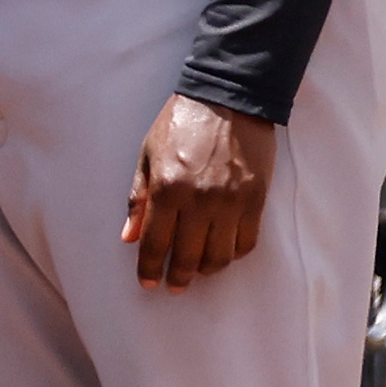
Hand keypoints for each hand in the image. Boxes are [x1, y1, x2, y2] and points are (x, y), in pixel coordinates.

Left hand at [122, 93, 275, 289]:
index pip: (156, 242)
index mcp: (167, 188)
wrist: (227, 100)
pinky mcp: (256, 201)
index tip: (148, 283)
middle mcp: (199, 200)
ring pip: (219, 256)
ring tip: (196, 273)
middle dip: (178, 277)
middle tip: (173, 286)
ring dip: (206, 271)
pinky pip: (246, 243)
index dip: (150, 268)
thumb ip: (138, 198)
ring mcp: (231, 203)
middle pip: (189, 256)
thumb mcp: (148, 154)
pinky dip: (232, 255)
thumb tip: (130, 236)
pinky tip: (221, 254)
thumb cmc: (181, 123)